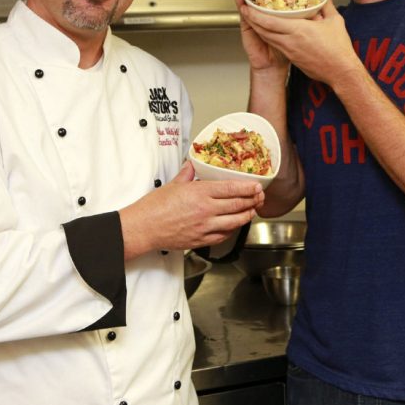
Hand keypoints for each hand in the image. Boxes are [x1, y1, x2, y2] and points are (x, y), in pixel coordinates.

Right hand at [120, 162, 263, 258]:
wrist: (144, 228)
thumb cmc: (155, 207)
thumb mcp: (173, 184)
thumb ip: (187, 174)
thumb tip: (192, 164)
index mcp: (200, 193)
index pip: (231, 188)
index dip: (248, 188)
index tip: (257, 186)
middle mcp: (206, 210)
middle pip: (237, 205)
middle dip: (252, 201)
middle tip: (260, 198)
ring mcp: (205, 227)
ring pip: (234, 222)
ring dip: (246, 216)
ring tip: (252, 211)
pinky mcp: (201, 240)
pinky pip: (223, 235)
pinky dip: (232, 230)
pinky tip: (235, 226)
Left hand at [238, 0, 358, 83]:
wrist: (340, 73)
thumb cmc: (339, 49)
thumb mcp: (335, 21)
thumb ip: (327, 6)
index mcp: (298, 30)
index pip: (269, 21)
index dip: (255, 14)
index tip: (247, 6)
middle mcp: (290, 41)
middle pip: (264, 30)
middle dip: (252, 20)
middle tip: (245, 10)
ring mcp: (290, 51)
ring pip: (268, 38)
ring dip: (258, 29)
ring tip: (253, 19)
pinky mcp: (292, 59)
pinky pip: (276, 45)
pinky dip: (269, 37)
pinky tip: (269, 32)